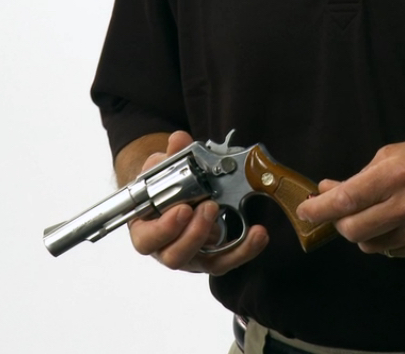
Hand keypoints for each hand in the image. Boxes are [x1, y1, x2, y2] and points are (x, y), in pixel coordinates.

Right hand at [128, 131, 268, 274]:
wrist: (177, 196)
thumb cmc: (163, 187)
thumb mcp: (161, 168)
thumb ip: (168, 155)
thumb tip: (179, 140)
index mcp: (145, 230)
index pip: (147, 240)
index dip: (163, 229)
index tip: (183, 208)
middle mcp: (166, 249)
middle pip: (175, 256)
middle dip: (195, 233)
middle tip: (210, 206)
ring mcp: (192, 257)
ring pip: (206, 264)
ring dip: (224, 244)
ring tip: (232, 213)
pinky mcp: (215, 258)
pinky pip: (231, 260)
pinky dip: (246, 248)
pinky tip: (259, 233)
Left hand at [296, 137, 404, 257]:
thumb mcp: (395, 154)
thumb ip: (359, 176)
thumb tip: (326, 190)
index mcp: (397, 174)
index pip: (346, 199)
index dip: (319, 209)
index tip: (304, 211)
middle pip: (352, 229)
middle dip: (338, 223)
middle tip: (339, 212)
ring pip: (368, 244)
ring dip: (361, 232)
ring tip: (374, 212)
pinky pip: (389, 251)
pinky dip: (383, 239)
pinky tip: (396, 221)